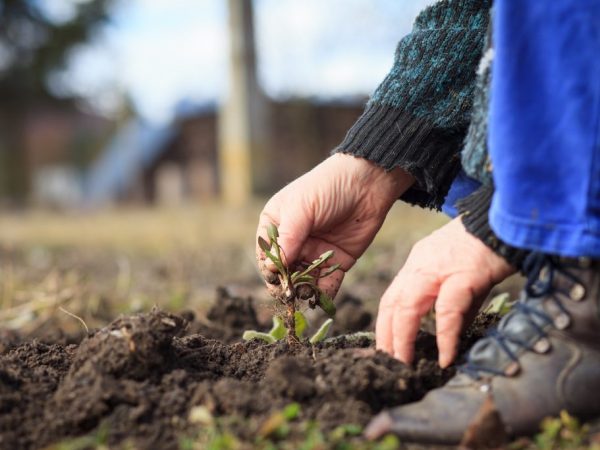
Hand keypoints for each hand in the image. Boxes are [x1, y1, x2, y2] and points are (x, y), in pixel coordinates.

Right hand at [257, 153, 413, 298]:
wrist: (368, 184)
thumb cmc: (327, 188)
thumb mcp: (302, 209)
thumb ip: (288, 238)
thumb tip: (273, 268)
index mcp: (277, 224)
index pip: (266, 253)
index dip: (269, 267)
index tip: (275, 277)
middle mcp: (293, 241)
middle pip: (284, 270)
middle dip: (286, 284)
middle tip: (290, 294)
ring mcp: (314, 252)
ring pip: (304, 280)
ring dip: (304, 291)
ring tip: (307, 297)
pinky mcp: (336, 261)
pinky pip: (327, 283)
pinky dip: (324, 293)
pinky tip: (322, 300)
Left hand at [376, 217, 515, 367]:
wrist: (509, 220)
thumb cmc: (488, 246)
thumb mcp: (462, 275)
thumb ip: (456, 304)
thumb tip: (453, 335)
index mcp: (418, 263)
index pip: (392, 297)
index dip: (385, 323)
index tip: (385, 347)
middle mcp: (420, 265)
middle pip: (391, 303)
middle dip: (386, 335)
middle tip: (388, 362)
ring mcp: (439, 269)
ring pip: (408, 306)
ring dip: (403, 338)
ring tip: (405, 363)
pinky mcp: (464, 274)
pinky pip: (447, 310)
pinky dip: (445, 336)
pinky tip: (445, 355)